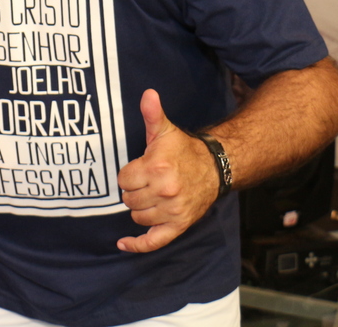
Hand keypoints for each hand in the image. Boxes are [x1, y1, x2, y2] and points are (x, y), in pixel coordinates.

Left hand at [116, 89, 218, 252]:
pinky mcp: (179, 226)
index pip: (123, 180)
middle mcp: (165, 191)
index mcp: (157, 167)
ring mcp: (172, 211)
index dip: (128, 175)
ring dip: (140, 209)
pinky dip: (137, 244)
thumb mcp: (165, 131)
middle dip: (133, 191)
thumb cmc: (184, 149)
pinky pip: (154, 241)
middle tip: (146, 182)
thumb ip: (152, 114)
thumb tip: (148, 94)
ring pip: (138, 217)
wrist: (215, 168)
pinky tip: (122, 244)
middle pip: (128, 199)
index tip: (139, 169)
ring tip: (151, 196)